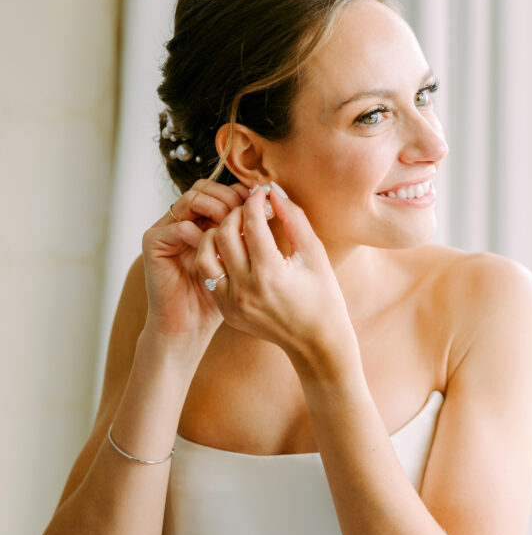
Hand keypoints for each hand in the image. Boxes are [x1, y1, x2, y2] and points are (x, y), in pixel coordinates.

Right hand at [141, 179, 249, 347]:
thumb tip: (271, 204)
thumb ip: (248, 233)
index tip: (261, 204)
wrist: (189, 326)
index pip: (219, 191)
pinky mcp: (153, 242)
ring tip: (232, 229)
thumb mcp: (240, 259)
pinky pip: (179, 227)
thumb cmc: (219, 297)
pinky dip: (199, 234)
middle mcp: (182, 219)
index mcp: (201, 220)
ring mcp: (166, 229)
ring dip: (216, 210)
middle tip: (248, 212)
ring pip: (192, 200)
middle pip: (204, 188)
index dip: (239, 193)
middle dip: (229, 197)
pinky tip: (214, 249)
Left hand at [194, 184, 354, 362]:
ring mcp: (232, 303)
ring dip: (217, 236)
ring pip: (206, 256)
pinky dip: (216, 259)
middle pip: (223, 235)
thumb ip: (294, 218)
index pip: (252, 223)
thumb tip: (274, 192)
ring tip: (236, 230)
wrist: (317, 341)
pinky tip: (233, 252)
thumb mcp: (314, 253)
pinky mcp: (226, 312)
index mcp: (271, 274)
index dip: (255, 201)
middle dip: (235, 214)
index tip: (261, 193)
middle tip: (249, 209)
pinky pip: (209, 277)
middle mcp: (246, 289)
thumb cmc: (323, 295)